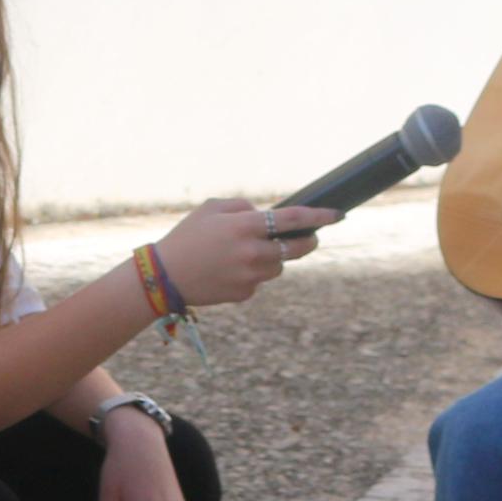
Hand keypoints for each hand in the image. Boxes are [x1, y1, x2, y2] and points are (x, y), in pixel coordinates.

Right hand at [146, 198, 334, 310]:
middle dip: (309, 241)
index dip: (319, 216)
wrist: (164, 277)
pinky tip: (228, 271)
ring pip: (279, 266)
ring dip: (273, 259)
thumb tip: (266, 215)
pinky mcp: (246, 293)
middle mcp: (253, 251)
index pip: (293, 219)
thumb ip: (242, 207)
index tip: (337, 214)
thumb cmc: (187, 237)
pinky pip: (260, 281)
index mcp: (245, 226)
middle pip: (297, 248)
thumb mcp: (210, 209)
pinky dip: (252, 275)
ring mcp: (251, 275)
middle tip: (310, 237)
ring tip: (244, 255)